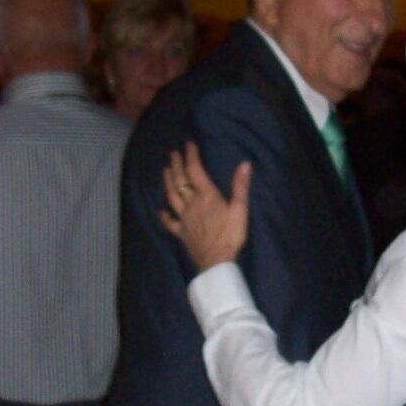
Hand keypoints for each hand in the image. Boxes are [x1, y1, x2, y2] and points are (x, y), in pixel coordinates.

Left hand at [159, 141, 251, 270]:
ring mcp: (183, 218)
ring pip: (172, 196)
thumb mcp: (240, 209)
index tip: (188, 144)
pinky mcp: (181, 233)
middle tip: (173, 153)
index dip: (191, 155)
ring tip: (165, 171)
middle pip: (180, 180)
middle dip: (176, 165)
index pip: (195, 170)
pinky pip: (170, 222)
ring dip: (167, 182)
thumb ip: (240, 186)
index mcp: (206, 196)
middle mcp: (191, 204)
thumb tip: (244, 164)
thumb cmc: (230, 235)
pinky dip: (164, 215)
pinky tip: (160, 210)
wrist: (217, 261)